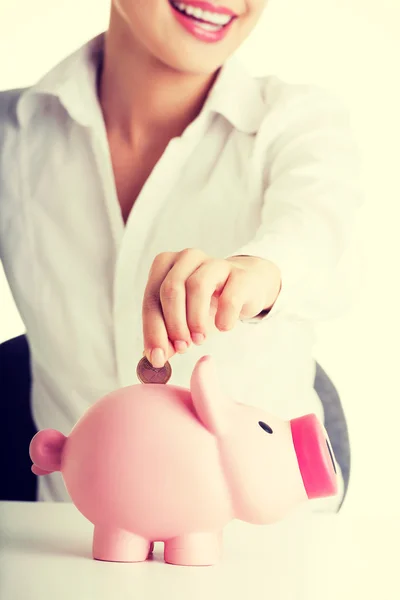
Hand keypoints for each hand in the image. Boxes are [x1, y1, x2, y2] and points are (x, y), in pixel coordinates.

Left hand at [142, 248, 280, 366]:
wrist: (245, 286)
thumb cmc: (206, 302)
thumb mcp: (182, 318)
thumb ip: (167, 336)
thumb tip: (156, 357)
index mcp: (165, 265)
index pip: (151, 298)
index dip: (153, 329)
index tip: (157, 356)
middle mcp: (187, 258)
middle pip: (171, 289)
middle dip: (173, 324)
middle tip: (181, 348)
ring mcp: (214, 263)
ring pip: (197, 286)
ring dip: (195, 319)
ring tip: (199, 340)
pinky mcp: (239, 274)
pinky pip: (229, 296)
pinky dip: (224, 316)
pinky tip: (223, 327)